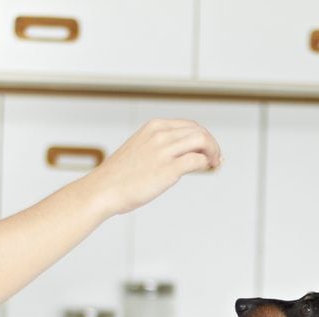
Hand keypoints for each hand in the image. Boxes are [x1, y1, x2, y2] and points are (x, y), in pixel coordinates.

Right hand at [85, 118, 221, 216]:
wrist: (103, 190)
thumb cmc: (118, 176)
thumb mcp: (139, 149)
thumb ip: (158, 147)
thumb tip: (180, 156)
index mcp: (153, 127)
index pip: (189, 125)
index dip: (203, 137)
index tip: (208, 149)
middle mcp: (160, 134)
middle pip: (199, 131)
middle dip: (212, 144)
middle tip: (215, 158)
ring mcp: (164, 151)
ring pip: (202, 141)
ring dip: (213, 152)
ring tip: (214, 163)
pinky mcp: (168, 169)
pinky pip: (197, 160)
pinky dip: (206, 163)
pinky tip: (206, 169)